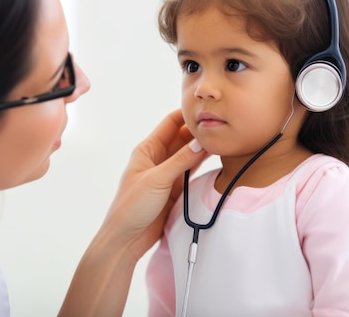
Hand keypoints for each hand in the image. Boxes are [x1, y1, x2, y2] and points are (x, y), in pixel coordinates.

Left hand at [59, 110, 205, 316]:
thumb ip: (180, 161)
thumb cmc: (131, 207)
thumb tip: (201, 142)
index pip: (169, 123)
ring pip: (188, 154)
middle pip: (181, 137)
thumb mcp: (157, 180)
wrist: (126, 239)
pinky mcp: (175, 189)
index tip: (206, 109)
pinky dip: (202, 164)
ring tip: (222, 138)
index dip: (186, 114)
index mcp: (147, 150)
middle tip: (220, 124)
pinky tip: (215, 158)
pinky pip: (191, 171)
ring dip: (202, 147)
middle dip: (198, 130)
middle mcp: (157, 158)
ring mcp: (167, 173)